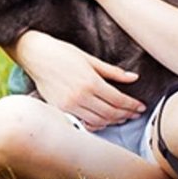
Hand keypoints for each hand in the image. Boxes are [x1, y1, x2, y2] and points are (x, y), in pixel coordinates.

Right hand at [12, 31, 145, 130]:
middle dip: (126, 114)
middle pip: (111, 113)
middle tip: (135, 114)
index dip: (132, 105)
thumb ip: (113, 72)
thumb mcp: (90, 59)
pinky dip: (96, 125)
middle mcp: (81, 97)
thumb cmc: (62, 53)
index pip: (118, 100)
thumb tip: (134, 78)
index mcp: (91, 82)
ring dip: (113, 121)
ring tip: (121, 117)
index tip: (141, 107)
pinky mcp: (60, 110)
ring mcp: (69, 105)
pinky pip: (83, 123)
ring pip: (99, 121)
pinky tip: (103, 121)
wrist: (36, 56)